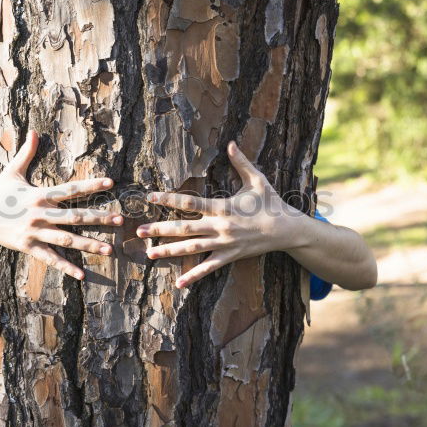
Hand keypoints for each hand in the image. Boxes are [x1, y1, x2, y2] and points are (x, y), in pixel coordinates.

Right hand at [0, 130, 122, 278]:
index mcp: (39, 195)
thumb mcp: (11, 172)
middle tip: (119, 219)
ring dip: (88, 244)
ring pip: (66, 239)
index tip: (111, 183)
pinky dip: (66, 267)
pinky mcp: (28, 247)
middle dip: (98, 218)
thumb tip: (34, 131)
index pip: (70, 189)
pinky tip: (82, 274)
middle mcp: (39, 214)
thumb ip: (26, 153)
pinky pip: (50, 258)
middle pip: (74, 216)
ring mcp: (34, 232)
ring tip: (109, 249)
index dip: (90, 185)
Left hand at [136, 141, 307, 287]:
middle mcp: (220, 227)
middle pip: (185, 228)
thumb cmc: (271, 203)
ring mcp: (224, 244)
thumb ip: (241, 162)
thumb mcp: (258, 180)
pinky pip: (209, 268)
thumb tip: (231, 143)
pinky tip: (179, 283)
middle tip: (139, 232)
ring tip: (149, 254)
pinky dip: (193, 276)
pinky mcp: (230, 256)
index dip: (169, 199)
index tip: (150, 197)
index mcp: (223, 207)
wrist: (287, 230)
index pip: (190, 203)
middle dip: (161, 229)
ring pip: (192, 249)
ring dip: (170, 251)